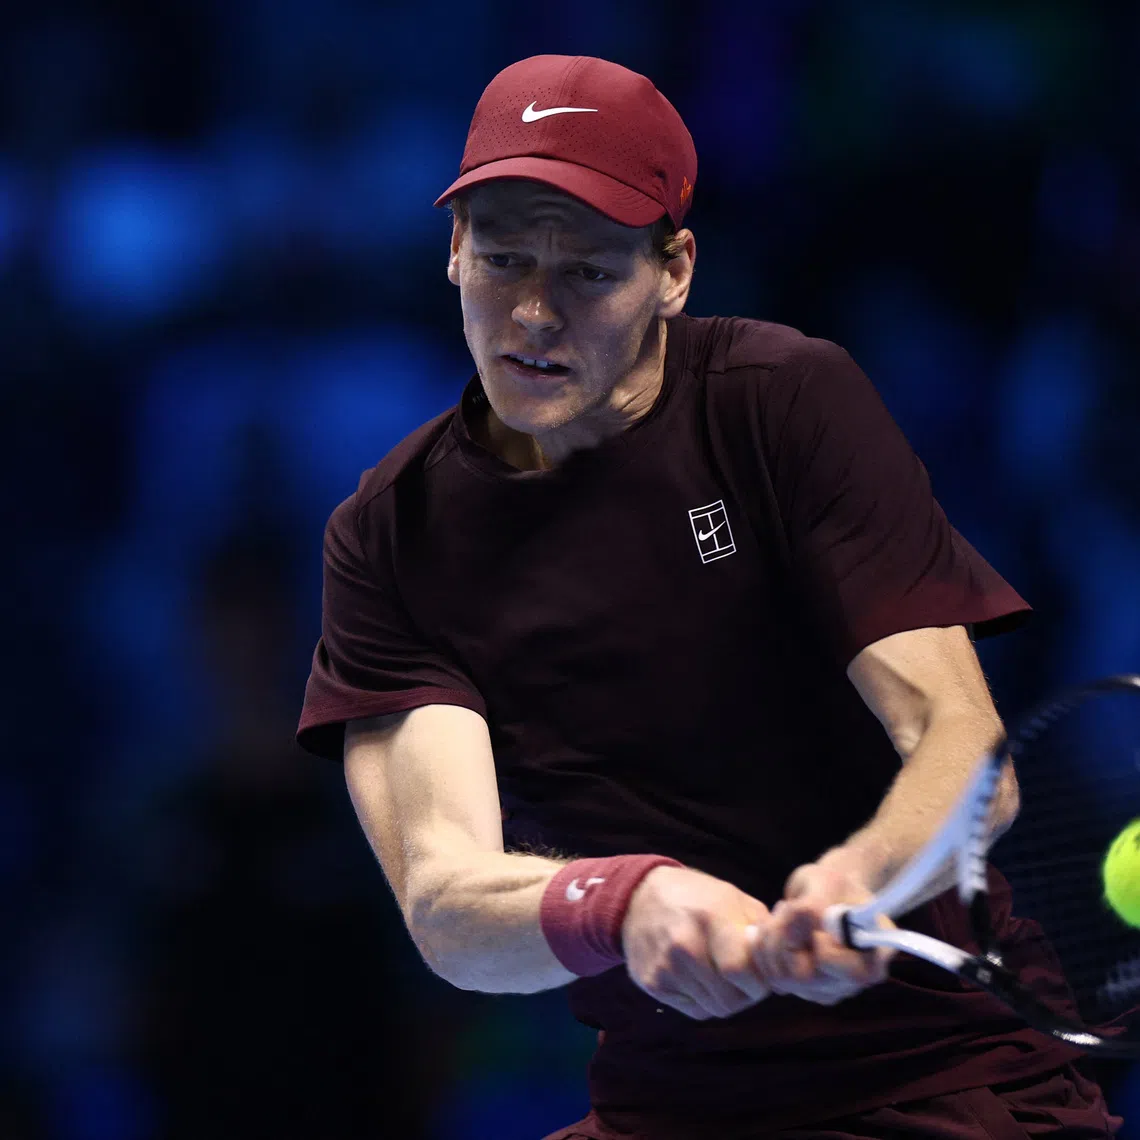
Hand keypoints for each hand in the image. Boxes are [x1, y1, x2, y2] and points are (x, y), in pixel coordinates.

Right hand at [621, 865, 772, 1019]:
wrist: (639, 898)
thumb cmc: (696, 897)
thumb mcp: (733, 898)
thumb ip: (761, 930)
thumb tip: (784, 969)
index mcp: (709, 918)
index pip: (740, 970)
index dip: (759, 980)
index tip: (761, 973)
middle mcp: (683, 945)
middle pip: (729, 998)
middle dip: (746, 994)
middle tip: (744, 977)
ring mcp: (665, 967)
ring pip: (714, 1008)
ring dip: (726, 997)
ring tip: (721, 973)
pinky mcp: (652, 984)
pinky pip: (694, 1010)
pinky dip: (705, 999)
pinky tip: (700, 976)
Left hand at [751, 848, 894, 1005]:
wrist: (826, 894)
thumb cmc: (834, 886)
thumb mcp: (828, 882)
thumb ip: (818, 901)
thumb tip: (804, 916)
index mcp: (873, 958)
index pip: (845, 970)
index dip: (819, 942)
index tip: (809, 911)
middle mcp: (853, 982)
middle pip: (806, 977)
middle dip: (785, 937)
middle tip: (785, 906)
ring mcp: (827, 989)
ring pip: (783, 979)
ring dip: (770, 939)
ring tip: (780, 912)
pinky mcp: (803, 989)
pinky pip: (772, 977)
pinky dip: (763, 948)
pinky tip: (771, 926)